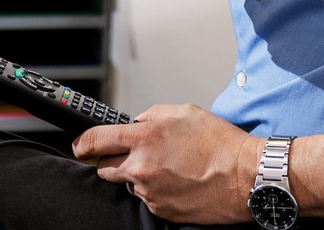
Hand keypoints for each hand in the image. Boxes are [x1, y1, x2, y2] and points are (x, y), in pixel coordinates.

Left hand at [73, 104, 258, 223]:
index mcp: (143, 138)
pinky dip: (155, 189)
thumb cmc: (218, 143)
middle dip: (112, 159)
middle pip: (105, 166)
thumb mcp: (182, 112)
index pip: (95, 140)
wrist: (244, 176)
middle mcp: (141, 167)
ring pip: (129, 182)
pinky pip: (147, 198)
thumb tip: (135, 124)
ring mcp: (149, 192)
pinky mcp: (161, 210)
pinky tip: (176, 181)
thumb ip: (150, 116)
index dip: (82, 143)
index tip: (79, 145)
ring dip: (139, 175)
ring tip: (169, 167)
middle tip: (132, 154)